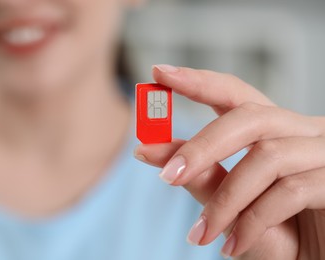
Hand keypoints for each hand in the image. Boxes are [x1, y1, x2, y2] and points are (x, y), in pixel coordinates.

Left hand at [134, 64, 324, 258]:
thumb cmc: (275, 233)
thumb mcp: (231, 204)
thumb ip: (198, 175)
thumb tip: (147, 150)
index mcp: (272, 130)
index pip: (234, 95)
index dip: (198, 82)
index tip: (159, 73)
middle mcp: (301, 131)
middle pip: (249, 117)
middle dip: (203, 146)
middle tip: (167, 176)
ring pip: (266, 157)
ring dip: (224, 201)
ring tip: (200, 234)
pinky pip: (291, 191)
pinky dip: (252, 221)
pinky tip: (233, 246)